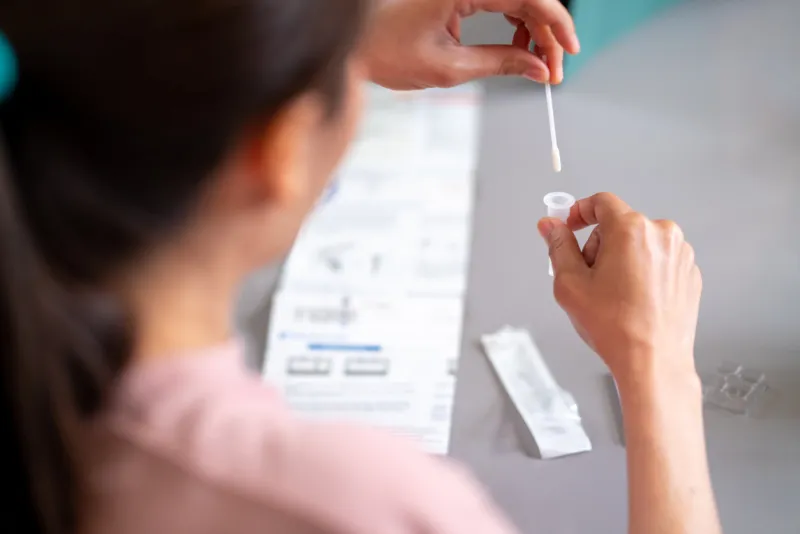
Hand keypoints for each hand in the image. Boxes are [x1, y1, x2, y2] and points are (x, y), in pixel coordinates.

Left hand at [361, 0, 578, 89]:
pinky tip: (518, 45)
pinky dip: (515, 21)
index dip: (556, 24)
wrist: (353, 45)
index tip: (568, 52)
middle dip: (547, 33)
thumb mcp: (449, 67)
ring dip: (533, 27)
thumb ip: (500, 64)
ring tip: (535, 62)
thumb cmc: (388, 52)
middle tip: (552, 70)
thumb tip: (537, 69)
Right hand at [537, 193, 702, 381]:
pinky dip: (643, 272)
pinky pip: (659, 260)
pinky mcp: (690, 273)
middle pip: (620, 224)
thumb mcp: (570, 284)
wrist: (653, 362)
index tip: (570, 226)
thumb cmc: (614, 327)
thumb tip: (550, 225)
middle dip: (599, 245)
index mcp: (631, 230)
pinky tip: (633, 300)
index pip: (602, 202)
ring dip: (622, 258)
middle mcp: (662, 234)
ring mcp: (681, 254)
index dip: (580, 211)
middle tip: (589, 278)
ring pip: (640, 243)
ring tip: (613, 294)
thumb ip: (558, 246)